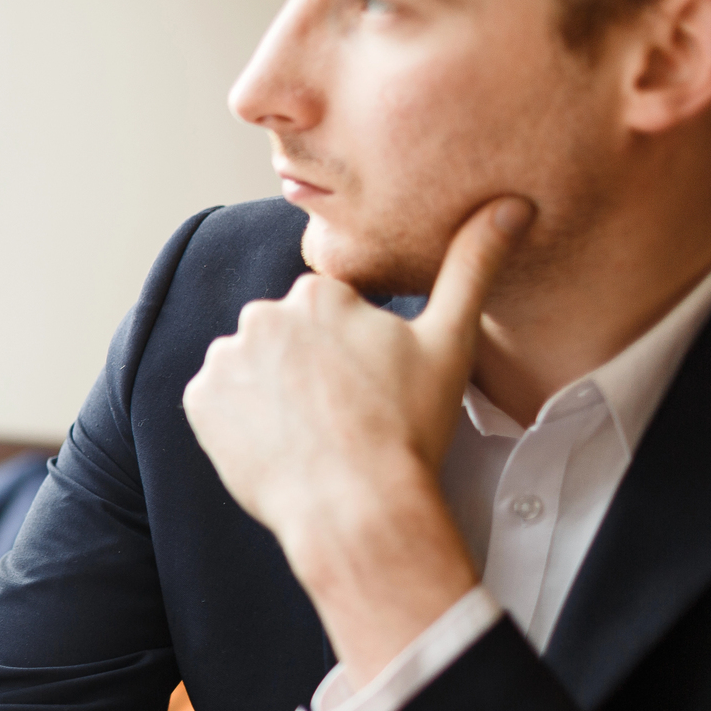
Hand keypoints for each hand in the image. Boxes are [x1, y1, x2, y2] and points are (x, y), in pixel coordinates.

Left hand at [183, 195, 535, 678]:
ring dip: (272, 392)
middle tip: (342, 413)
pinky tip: (278, 443)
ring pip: (251, 369)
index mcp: (316, 292)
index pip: (327, 313)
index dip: (352, 353)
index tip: (368, 387)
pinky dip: (239, 421)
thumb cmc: (407, 426)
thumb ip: (471, 266)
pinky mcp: (198, 402)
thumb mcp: (449, 341)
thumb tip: (512, 204)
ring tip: (312, 432)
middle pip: (285, 339)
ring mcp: (225, 359)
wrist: (355, 506)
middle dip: (307, 368)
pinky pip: (218, 404)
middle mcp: (260, 315)